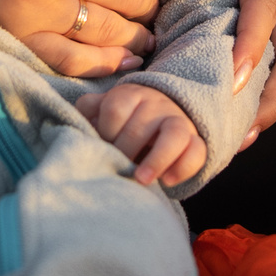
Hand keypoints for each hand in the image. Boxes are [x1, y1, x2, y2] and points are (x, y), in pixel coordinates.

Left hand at [73, 82, 206, 187]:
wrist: (162, 112)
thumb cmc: (124, 119)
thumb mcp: (104, 109)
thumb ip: (89, 112)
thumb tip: (78, 125)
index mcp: (129, 95)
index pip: (115, 108)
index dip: (105, 132)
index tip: (101, 148)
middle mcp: (156, 104)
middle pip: (141, 126)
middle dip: (126, 151)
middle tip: (116, 168)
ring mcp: (178, 121)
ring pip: (174, 135)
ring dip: (157, 159)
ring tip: (142, 179)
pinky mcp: (195, 140)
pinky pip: (197, 151)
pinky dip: (183, 167)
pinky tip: (166, 181)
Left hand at [189, 0, 275, 129]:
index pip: (266, 8)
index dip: (252, 46)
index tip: (232, 81)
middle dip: (273, 97)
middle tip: (239, 132)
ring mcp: (275, 2)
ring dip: (269, 103)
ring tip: (236, 138)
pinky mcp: (263, 10)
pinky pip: (270, 56)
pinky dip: (256, 87)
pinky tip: (227, 112)